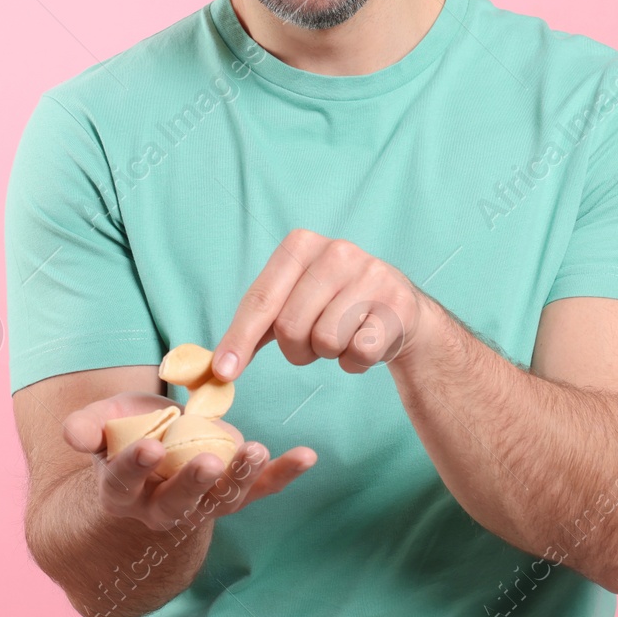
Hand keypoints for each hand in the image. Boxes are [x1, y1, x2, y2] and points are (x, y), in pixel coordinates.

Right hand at [62, 391, 315, 531]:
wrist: (143, 470)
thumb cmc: (119, 440)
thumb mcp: (98, 428)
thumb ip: (86, 427)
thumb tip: (72, 433)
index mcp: (122, 489)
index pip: (125, 481)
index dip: (135, 466)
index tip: (149, 447)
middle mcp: (160, 507)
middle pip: (176, 503)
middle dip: (193, 483)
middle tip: (210, 462)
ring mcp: (198, 505)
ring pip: (219, 501)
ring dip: (241, 477)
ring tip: (259, 450)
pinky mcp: (229, 496)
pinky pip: (258, 490)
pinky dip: (283, 475)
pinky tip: (306, 455)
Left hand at [212, 229, 431, 380]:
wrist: (398, 308)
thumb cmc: (333, 305)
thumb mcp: (292, 301)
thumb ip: (255, 326)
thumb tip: (218, 366)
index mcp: (300, 245)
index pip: (260, 299)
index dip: (239, 339)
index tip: (223, 372)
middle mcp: (336, 251)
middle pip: (290, 326)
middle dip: (297, 349)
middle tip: (315, 341)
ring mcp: (370, 274)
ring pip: (325, 341)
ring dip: (330, 354)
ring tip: (345, 335)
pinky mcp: (396, 303)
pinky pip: (359, 353)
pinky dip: (357, 361)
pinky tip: (367, 340)